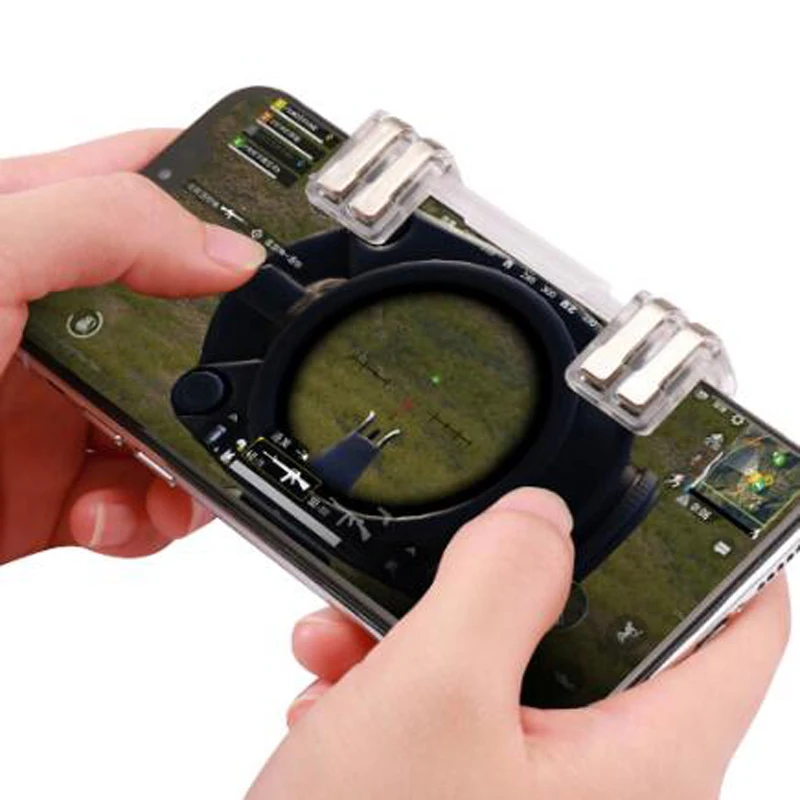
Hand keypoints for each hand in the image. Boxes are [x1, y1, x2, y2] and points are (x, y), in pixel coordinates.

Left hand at [0, 130, 265, 561]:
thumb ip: (104, 226)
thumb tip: (227, 247)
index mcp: (32, 234)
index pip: (153, 186)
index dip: (227, 191)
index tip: (288, 218)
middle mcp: (55, 317)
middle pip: (192, 320)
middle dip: (230, 357)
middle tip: (241, 380)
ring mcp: (60, 406)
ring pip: (182, 419)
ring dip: (196, 456)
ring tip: (168, 476)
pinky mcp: (55, 488)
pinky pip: (143, 499)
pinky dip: (149, 518)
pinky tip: (111, 517)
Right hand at [253, 489, 789, 798]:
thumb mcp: (432, 696)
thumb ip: (498, 583)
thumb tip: (541, 519)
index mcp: (642, 766)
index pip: (741, 624)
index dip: (726, 540)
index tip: (690, 476)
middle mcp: (604, 784)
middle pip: (592, 628)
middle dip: (503, 582)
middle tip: (453, 554)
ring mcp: (534, 788)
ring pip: (508, 659)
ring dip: (428, 630)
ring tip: (351, 637)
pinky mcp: (477, 787)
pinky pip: (461, 703)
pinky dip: (404, 678)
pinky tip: (339, 685)